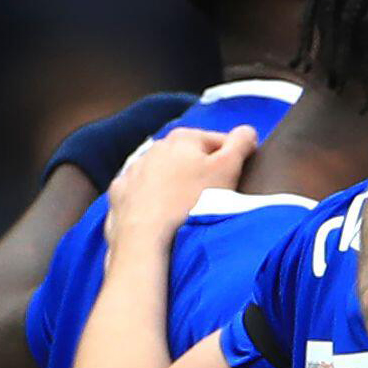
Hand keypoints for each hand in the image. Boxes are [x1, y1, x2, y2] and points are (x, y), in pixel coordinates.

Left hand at [105, 126, 255, 263]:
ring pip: (164, 174)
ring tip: (188, 210)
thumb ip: (240, 144)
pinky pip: (142, 192)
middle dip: (202, 172)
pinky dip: (152, 199)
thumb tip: (247, 131)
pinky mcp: (120, 193)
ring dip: (177, 186)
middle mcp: (155, 147)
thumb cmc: (193, 201)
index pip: (219, 142)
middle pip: (189, 157)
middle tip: (213, 198)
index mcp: (184, 138)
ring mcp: (134, 170)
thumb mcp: (227, 169)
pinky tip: (162, 214)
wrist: (146, 236)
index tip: (236, 181)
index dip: (233, 160)